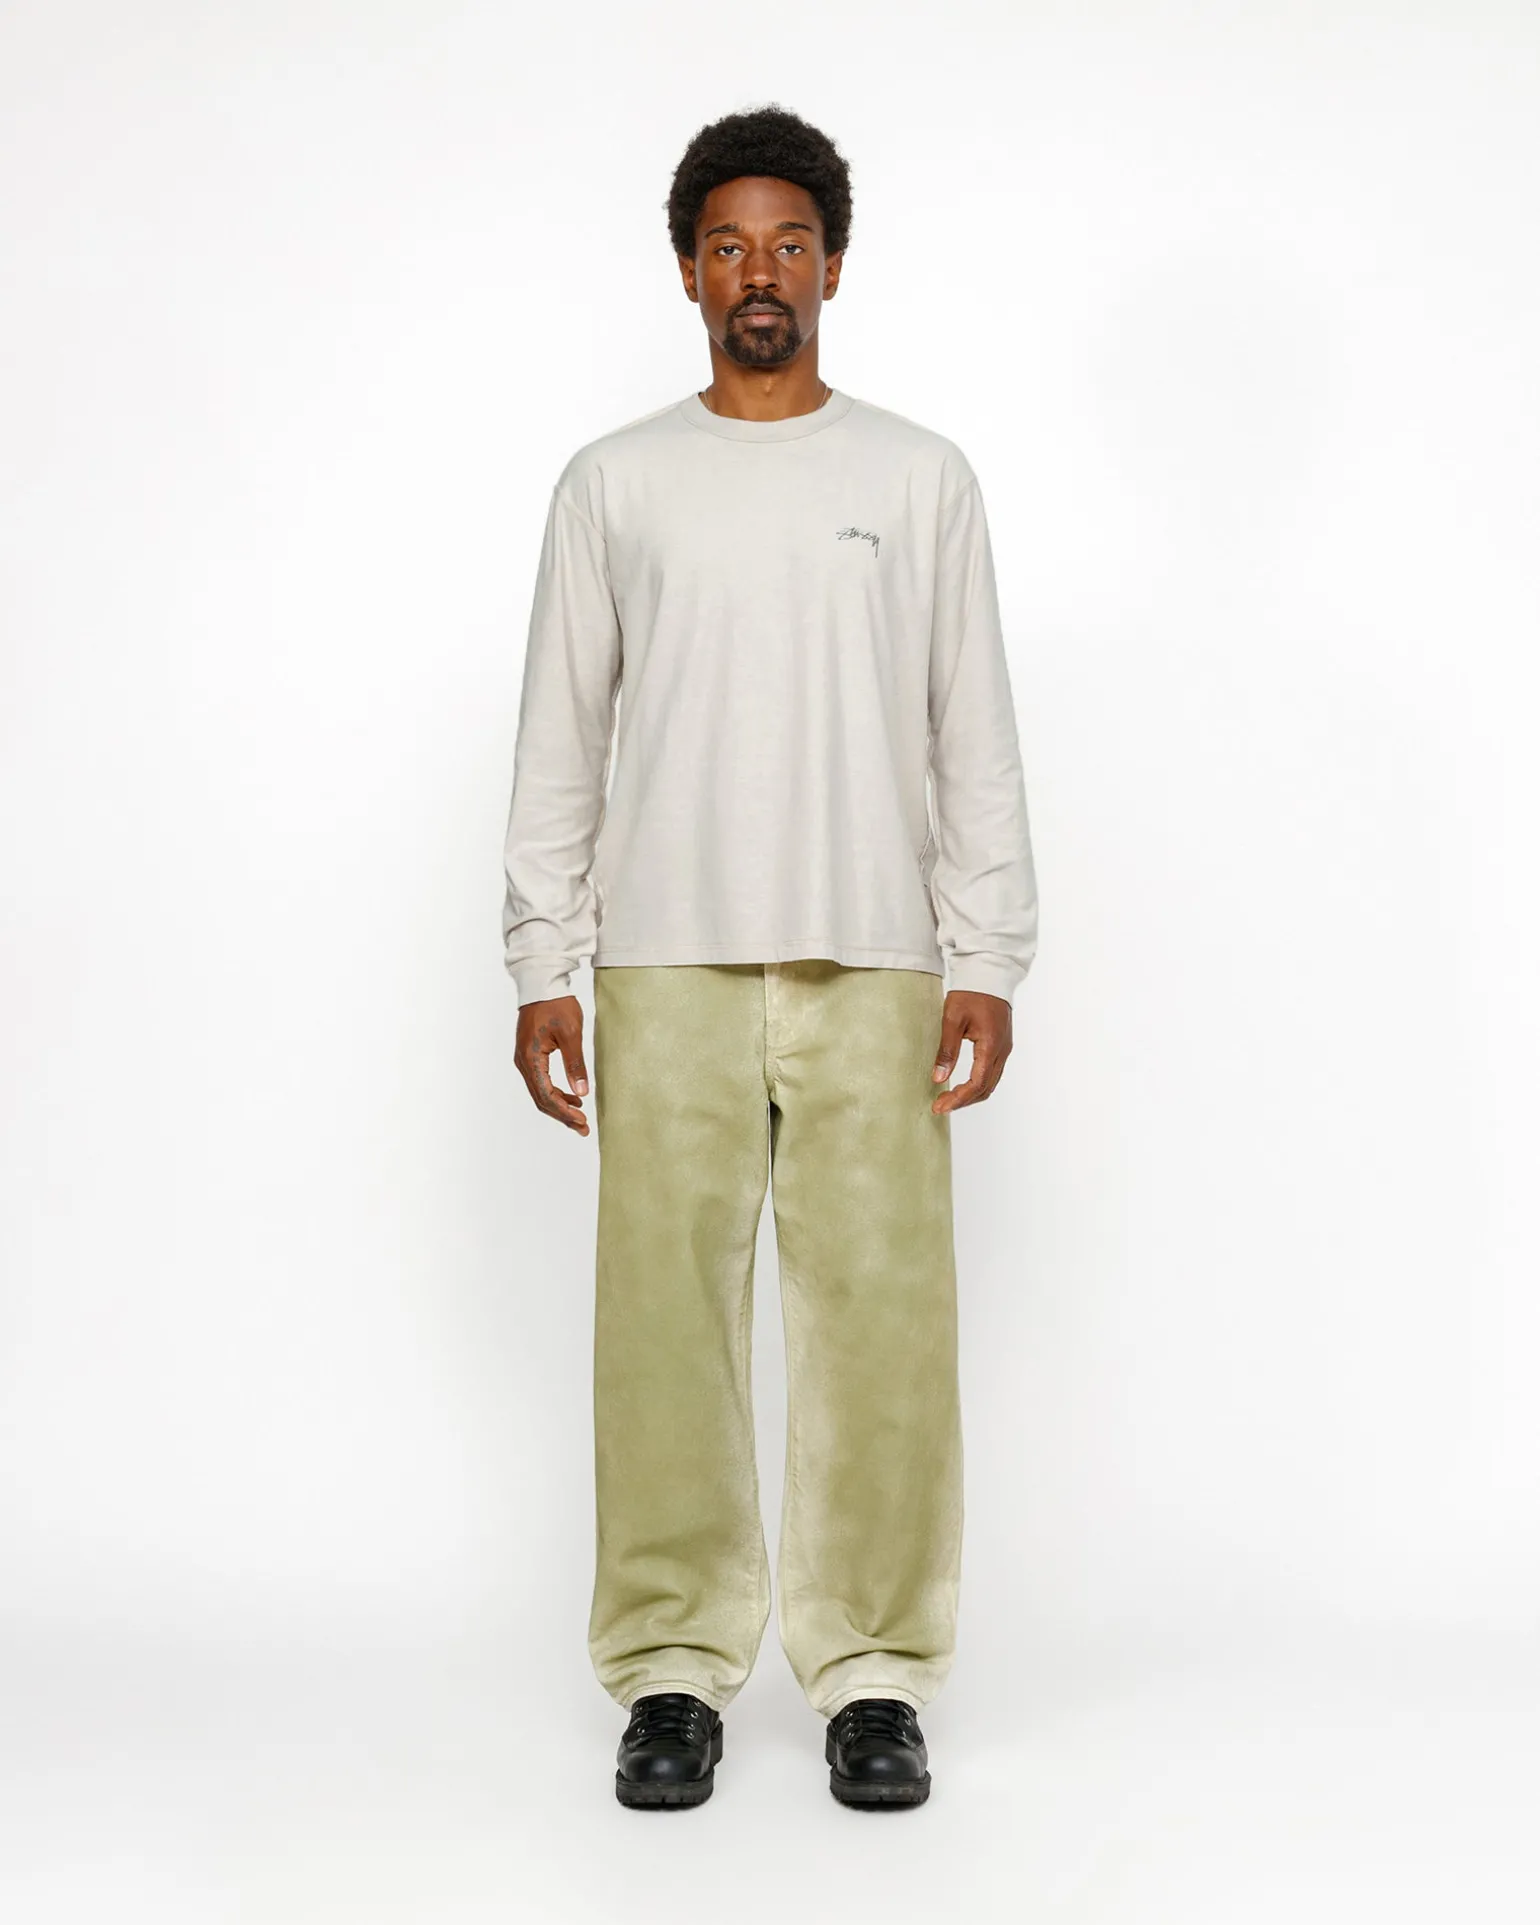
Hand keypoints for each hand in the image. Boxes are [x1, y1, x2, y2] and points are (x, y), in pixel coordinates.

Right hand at [515, 995, 590, 1134]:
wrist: (541, 984)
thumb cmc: (556, 1005)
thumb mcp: (572, 1034)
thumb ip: (575, 1064)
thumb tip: (582, 1092)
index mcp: (530, 1058)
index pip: (546, 1095)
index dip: (564, 1112)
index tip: (582, 1121)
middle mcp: (523, 1062)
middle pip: (541, 1099)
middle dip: (562, 1115)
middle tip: (583, 1128)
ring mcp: (524, 1059)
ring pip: (540, 1092)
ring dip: (559, 1106)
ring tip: (580, 1116)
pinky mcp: (529, 1055)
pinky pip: (540, 1081)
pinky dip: (555, 1092)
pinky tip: (573, 1096)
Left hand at [931, 989, 1012, 1113]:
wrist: (989, 973)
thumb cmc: (970, 993)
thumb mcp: (952, 1020)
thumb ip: (947, 1051)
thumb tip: (938, 1078)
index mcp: (991, 1046)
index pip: (976, 1084)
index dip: (958, 1099)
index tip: (940, 1106)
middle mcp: (1002, 1051)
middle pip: (986, 1088)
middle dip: (963, 1101)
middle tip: (941, 1106)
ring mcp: (1004, 1048)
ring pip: (990, 1083)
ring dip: (971, 1095)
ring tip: (949, 1099)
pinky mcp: (1002, 1044)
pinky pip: (992, 1072)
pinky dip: (978, 1084)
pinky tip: (962, 1085)